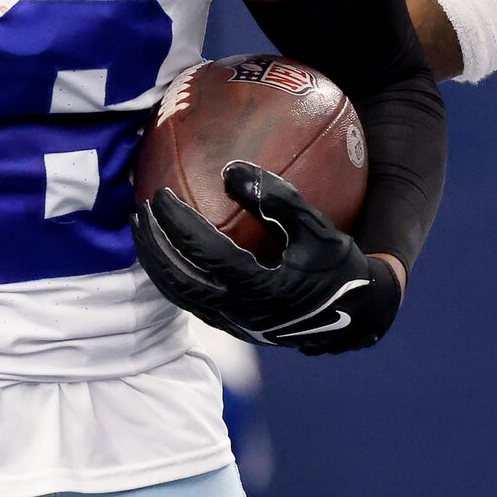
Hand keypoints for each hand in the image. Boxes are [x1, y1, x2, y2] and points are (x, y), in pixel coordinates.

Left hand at [133, 162, 401, 355]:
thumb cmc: (340, 267)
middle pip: (178, 281)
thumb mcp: (319, 229)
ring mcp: (234, 325)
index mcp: (260, 290)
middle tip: (138, 211)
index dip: (177, 225)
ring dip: (157, 263)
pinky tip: (172, 250)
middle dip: (151, 246)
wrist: (358, 317)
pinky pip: (193, 300)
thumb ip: (279, 199)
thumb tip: (230, 168)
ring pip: (180, 296)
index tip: (159, 195)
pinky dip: (175, 275)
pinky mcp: (235, 327)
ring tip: (143, 231)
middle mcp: (240, 314)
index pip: (204, 254)